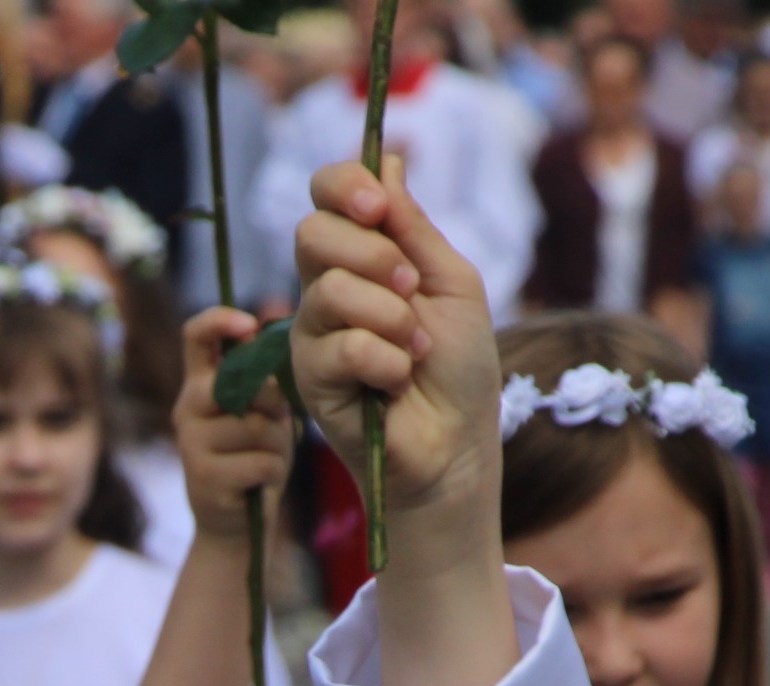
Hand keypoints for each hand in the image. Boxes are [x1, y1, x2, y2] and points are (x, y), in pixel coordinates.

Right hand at [174, 306, 292, 543]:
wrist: (237, 525)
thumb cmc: (255, 458)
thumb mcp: (264, 414)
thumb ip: (265, 385)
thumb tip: (272, 363)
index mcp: (200, 384)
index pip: (196, 335)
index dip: (220, 320)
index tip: (249, 325)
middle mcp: (187, 408)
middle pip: (233, 383)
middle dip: (270, 401)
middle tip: (275, 422)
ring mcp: (191, 444)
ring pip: (255, 426)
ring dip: (277, 443)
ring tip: (268, 458)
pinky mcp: (204, 478)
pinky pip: (260, 461)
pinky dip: (274, 471)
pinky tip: (262, 481)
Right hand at [292, 157, 505, 549]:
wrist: (457, 441)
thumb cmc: (460, 368)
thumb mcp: (451, 282)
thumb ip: (414, 227)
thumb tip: (388, 159)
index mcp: (362, 257)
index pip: (326, 196)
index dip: (343, 187)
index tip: (379, 208)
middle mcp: (326, 289)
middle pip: (311, 234)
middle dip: (371, 255)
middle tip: (408, 288)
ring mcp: (312, 334)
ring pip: (328, 290)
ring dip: (388, 316)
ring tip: (414, 349)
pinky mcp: (308, 379)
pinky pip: (338, 345)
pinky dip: (385, 361)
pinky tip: (397, 382)